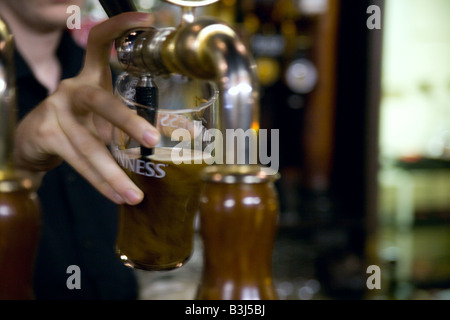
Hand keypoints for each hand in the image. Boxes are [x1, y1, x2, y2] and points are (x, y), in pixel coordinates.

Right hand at [14, 12, 159, 204]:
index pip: (98, 42)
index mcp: (90, 78)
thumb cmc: (80, 122)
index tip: (148, 18)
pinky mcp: (47, 135)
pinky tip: (117, 196)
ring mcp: (56, 112)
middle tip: (154, 139)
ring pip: (89, 144)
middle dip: (127, 121)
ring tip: (135, 195)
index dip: (120, 27)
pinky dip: (100, 182)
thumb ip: (134, 119)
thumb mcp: (105, 115)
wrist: (34, 140)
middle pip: (100, 100)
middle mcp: (72, 90)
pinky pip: (78, 162)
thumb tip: (185, 133)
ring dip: (114, 173)